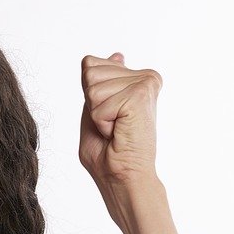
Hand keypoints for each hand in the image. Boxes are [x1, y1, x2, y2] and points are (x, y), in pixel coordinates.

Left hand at [77, 51, 162, 191]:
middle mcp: (144, 78)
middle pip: (89, 72)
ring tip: (117, 130)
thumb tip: (117, 55)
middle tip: (112, 126)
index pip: (90, 65)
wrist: (125, 179)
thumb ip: (99, 84)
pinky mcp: (140, 94)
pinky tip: (120, 132)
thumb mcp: (96, 112)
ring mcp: (144, 83)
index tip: (108, 117)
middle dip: (91, 105)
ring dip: (97, 116)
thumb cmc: (110, 155)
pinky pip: (98, 105)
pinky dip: (101, 124)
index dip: (88, 96)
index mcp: (135, 80)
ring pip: (92, 88)